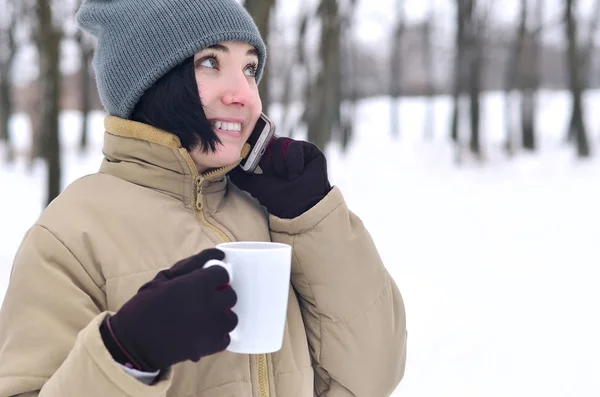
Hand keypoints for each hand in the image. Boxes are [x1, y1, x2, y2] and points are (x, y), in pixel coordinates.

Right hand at [100, 249, 236, 371]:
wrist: (134, 342)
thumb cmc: (146, 305)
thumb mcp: (165, 278)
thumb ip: (193, 264)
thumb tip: (219, 255)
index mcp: (199, 284)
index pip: (223, 274)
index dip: (213, 277)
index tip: (204, 282)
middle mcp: (211, 304)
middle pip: (231, 295)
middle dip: (219, 295)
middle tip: (202, 300)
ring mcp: (214, 327)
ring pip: (231, 317)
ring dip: (221, 315)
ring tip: (204, 317)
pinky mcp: (211, 346)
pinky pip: (226, 337)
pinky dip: (217, 335)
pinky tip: (203, 332)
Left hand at [228, 137, 331, 218]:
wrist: (302, 207)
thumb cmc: (280, 201)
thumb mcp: (256, 186)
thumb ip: (241, 177)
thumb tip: (228, 168)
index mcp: (270, 160)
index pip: (260, 145)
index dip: (257, 150)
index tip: (254, 157)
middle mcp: (283, 154)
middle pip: (269, 143)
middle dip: (270, 162)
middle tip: (276, 176)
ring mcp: (297, 152)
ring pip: (281, 143)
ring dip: (282, 165)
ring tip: (289, 178)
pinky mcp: (310, 151)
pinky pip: (295, 146)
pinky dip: (294, 161)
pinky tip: (298, 174)